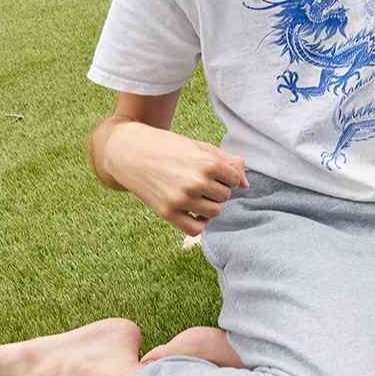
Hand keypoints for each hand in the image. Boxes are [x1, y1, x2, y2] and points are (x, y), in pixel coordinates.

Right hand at [102, 121, 249, 234]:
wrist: (129, 152)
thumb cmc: (167, 147)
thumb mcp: (198, 147)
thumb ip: (226, 161)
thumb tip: (246, 184)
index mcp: (207, 163)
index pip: (235, 178)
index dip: (226, 175)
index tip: (212, 170)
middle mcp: (196, 182)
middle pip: (225, 195)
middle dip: (216, 189)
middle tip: (199, 179)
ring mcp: (181, 200)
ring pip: (214, 212)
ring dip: (209, 204)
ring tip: (195, 193)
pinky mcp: (167, 213)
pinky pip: (196, 229)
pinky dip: (199, 222)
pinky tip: (191, 210)